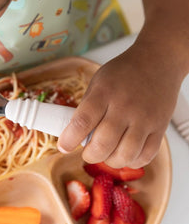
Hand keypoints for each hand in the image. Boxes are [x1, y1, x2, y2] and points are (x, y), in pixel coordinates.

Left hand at [57, 45, 181, 167]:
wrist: (157, 61)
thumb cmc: (122, 74)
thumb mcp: (97, 83)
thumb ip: (86, 109)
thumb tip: (73, 136)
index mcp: (104, 93)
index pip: (82, 122)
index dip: (69, 140)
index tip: (64, 147)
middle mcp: (125, 107)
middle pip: (103, 144)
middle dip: (90, 155)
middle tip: (88, 152)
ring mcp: (145, 119)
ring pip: (125, 155)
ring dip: (110, 161)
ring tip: (107, 154)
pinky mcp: (160, 128)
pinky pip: (146, 156)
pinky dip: (132, 161)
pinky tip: (125, 154)